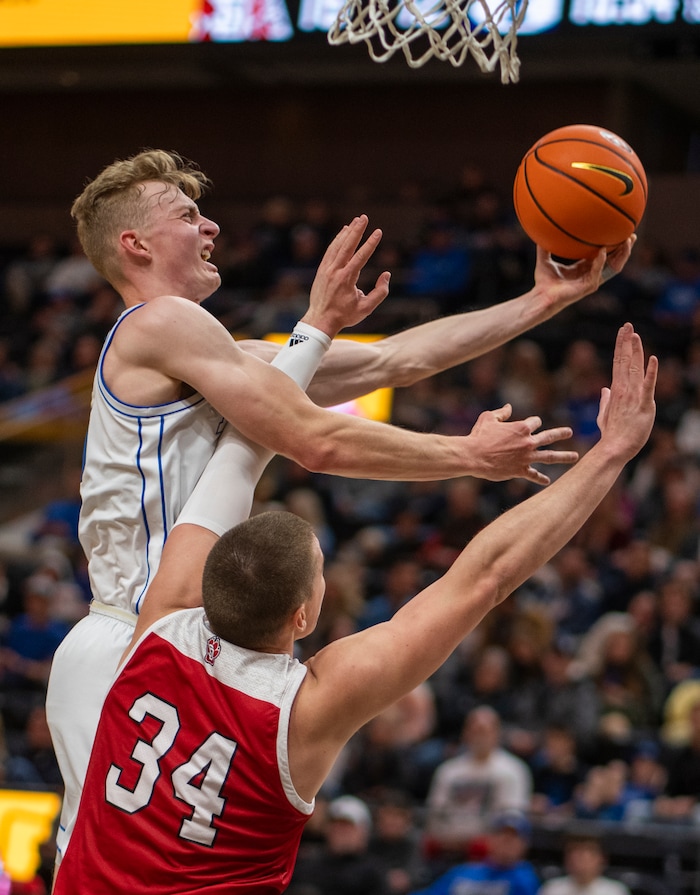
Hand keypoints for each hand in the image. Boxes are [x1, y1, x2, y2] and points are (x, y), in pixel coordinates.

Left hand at [303, 215, 389, 336]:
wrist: (320, 320)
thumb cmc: (344, 316)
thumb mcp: (366, 308)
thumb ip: (380, 292)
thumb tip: (386, 274)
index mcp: (346, 279)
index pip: (361, 256)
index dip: (370, 243)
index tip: (378, 232)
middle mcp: (335, 271)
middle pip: (347, 246)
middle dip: (357, 230)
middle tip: (364, 217)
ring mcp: (326, 269)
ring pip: (338, 246)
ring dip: (347, 232)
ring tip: (356, 221)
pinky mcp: (322, 270)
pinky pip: (331, 251)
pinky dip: (337, 240)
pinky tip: (343, 232)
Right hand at [467, 403, 577, 485]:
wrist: (472, 456)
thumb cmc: (479, 435)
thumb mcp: (488, 418)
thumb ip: (502, 413)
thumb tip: (510, 407)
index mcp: (521, 428)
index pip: (535, 422)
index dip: (533, 423)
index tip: (531, 425)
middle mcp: (528, 442)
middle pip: (549, 437)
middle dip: (561, 433)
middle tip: (569, 432)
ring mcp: (526, 457)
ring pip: (550, 457)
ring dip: (564, 457)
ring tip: (575, 457)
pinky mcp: (520, 470)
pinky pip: (534, 475)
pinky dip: (541, 478)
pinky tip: (547, 481)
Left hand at [533, 235, 635, 312]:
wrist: (541, 297)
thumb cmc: (544, 282)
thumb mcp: (544, 260)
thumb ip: (544, 247)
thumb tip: (539, 230)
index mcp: (585, 268)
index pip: (603, 255)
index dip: (612, 245)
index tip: (620, 232)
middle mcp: (591, 275)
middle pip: (614, 260)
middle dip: (624, 249)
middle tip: (632, 235)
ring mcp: (592, 281)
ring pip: (613, 267)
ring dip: (621, 255)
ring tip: (627, 241)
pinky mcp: (588, 287)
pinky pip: (598, 272)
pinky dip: (601, 261)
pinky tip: (602, 251)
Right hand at [596, 322, 656, 461]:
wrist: (615, 448)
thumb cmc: (611, 434)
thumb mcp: (605, 415)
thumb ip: (605, 400)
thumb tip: (604, 389)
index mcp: (616, 391)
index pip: (617, 363)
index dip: (620, 346)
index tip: (622, 332)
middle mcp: (623, 390)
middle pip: (624, 361)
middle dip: (626, 342)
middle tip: (627, 325)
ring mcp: (633, 397)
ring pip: (635, 369)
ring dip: (635, 351)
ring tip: (635, 334)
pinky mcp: (644, 406)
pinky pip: (648, 386)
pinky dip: (651, 372)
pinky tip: (653, 359)